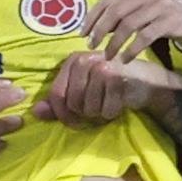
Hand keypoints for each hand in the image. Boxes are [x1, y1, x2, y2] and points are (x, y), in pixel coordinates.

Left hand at [32, 51, 181, 127]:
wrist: (145, 80)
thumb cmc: (110, 86)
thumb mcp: (82, 92)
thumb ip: (58, 103)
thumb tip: (36, 112)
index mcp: (72, 60)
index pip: (56, 95)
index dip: (62, 114)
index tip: (73, 121)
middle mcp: (85, 60)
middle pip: (73, 104)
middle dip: (84, 115)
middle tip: (97, 110)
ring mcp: (101, 67)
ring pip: (89, 109)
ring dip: (100, 114)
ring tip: (108, 103)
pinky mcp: (117, 78)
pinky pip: (106, 111)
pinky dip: (112, 113)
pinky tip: (119, 102)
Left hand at [81, 0, 181, 62]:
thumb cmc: (179, 10)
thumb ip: (132, 5)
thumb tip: (103, 21)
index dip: (93, 16)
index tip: (83, 32)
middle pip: (114, 11)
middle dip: (99, 30)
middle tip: (91, 45)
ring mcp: (160, 5)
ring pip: (126, 25)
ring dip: (114, 43)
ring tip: (108, 56)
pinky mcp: (169, 21)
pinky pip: (143, 37)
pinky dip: (131, 50)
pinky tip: (126, 59)